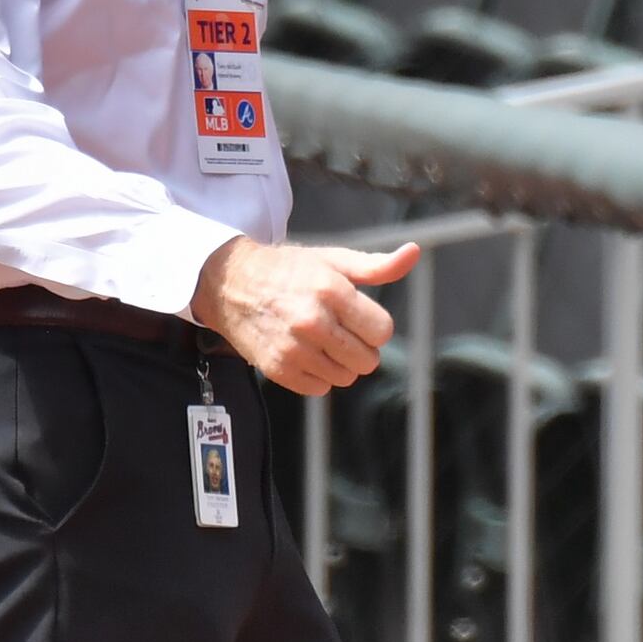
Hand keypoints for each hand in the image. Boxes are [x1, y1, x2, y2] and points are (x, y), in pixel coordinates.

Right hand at [192, 236, 417, 395]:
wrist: (230, 284)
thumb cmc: (289, 271)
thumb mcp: (332, 260)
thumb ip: (376, 265)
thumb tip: (412, 252)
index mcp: (331, 290)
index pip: (382, 331)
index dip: (374, 326)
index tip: (357, 316)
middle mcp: (312, 321)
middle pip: (367, 360)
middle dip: (361, 347)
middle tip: (340, 330)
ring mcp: (293, 348)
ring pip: (345, 377)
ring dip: (340, 363)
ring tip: (320, 341)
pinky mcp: (278, 369)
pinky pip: (320, 389)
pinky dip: (317, 376)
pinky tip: (303, 353)